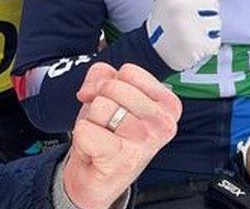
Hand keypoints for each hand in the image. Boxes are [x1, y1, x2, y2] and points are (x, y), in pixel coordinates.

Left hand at [62, 63, 181, 208]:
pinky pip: (85, 129)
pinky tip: (94, 150)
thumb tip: (91, 88)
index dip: (110, 83)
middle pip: (112, 87)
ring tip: (101, 136)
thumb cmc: (109, 134)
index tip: (114, 104)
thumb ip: (103, 76)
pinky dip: (81, 138)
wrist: (96, 177)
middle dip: (99, 102)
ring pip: (99, 107)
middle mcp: (163, 123)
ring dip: (91, 121)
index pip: (129, 71)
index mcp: (168, 105)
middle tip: (105, 124)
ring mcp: (146, 141)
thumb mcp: (110, 96)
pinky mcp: (124, 157)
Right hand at [144, 0, 223, 70]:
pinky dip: (208, 42)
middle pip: (212, 2)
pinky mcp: (202, 46)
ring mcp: (191, 27)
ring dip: (207, 27)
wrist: (154, 52)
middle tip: (188, 20)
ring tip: (190, 32)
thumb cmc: (163, 23)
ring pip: (216, 20)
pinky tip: (193, 43)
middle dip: (204, 11)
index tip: (188, 4)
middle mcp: (181, 7)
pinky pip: (216, 38)